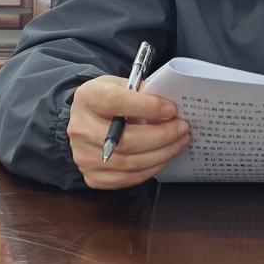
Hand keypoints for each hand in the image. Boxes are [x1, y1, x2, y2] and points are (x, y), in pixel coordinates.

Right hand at [68, 74, 189, 189]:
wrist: (88, 119)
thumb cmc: (110, 100)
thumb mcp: (123, 85)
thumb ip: (143, 93)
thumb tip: (170, 108)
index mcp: (88, 98)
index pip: (116, 103)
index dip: (147, 107)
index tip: (170, 109)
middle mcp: (81, 129)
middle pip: (127, 140)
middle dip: (162, 136)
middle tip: (182, 128)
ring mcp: (84, 156)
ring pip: (131, 163)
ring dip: (163, 154)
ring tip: (180, 142)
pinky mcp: (93, 176)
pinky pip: (128, 178)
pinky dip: (152, 168)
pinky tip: (164, 156)